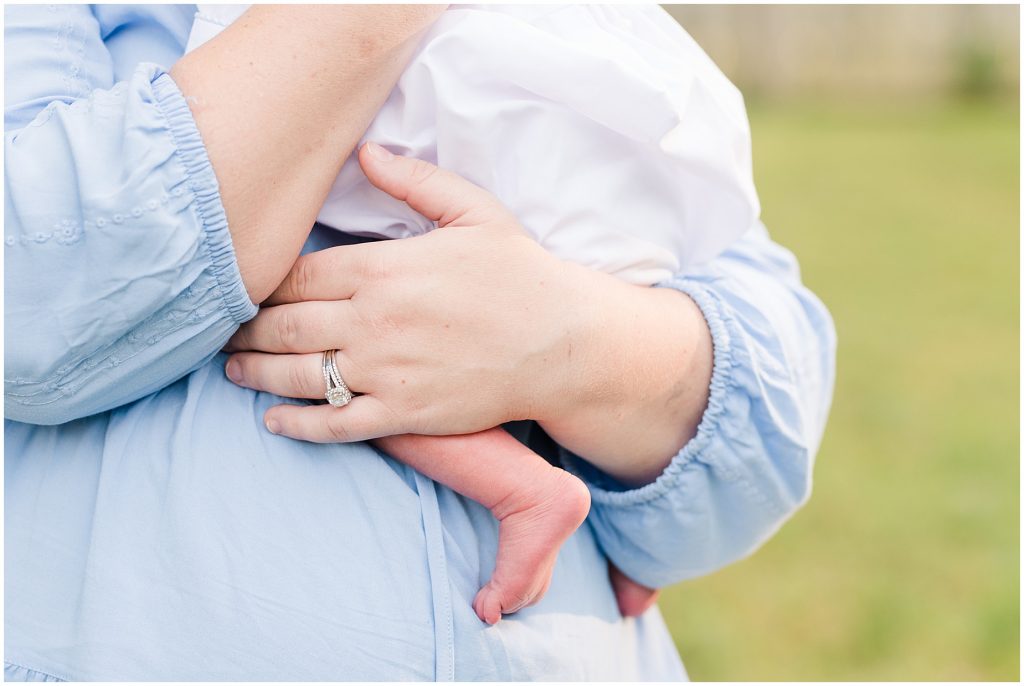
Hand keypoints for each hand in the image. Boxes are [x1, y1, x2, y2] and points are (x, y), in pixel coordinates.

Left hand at [224, 143, 589, 441]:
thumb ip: (414, 181)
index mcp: (382, 269)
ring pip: (297, 376)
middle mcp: (372, 322)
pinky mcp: (403, 413)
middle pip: (284, 326)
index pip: (296, 276)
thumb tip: (367, 151)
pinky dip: (297, 424)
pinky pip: (335, 424)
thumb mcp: (474, 211)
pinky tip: (274, 420)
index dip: (261, 283)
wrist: (563, 342)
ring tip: (234, 369)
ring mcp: (385, 372)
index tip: (244, 286)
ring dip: (255, 373)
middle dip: (245, 329)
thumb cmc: (520, 274)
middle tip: (224, 330)